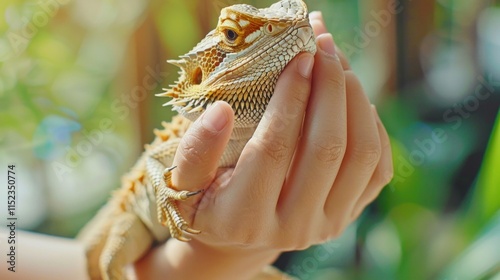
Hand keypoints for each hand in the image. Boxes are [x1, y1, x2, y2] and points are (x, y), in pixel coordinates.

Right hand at [135, 12, 392, 279]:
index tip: (298, 57)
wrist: (240, 234)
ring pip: (360, 155)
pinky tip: (353, 100)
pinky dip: (372, 126)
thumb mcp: (185, 181)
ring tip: (340, 65)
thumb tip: (222, 111)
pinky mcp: (349, 216)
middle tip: (324, 48)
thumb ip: (196, 149)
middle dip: (329, 89)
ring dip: (355, 101)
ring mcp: (327, 225)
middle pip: (325, 149)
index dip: (289, 98)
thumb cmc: (209, 199)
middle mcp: (292, 229)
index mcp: (244, 219)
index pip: (273, 149)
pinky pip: (377, 168)